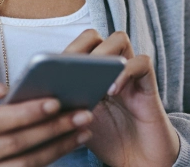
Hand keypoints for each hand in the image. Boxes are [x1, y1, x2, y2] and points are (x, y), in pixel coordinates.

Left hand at [63, 30, 179, 166]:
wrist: (137, 159)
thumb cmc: (107, 139)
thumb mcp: (77, 122)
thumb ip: (64, 105)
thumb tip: (41, 93)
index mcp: (90, 73)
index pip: (74, 46)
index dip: (61, 52)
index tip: (50, 71)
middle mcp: (109, 67)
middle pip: (94, 36)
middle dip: (80, 47)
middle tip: (71, 69)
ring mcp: (129, 72)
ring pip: (119, 39)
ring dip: (103, 53)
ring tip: (93, 75)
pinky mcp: (148, 83)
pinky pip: (141, 62)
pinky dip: (125, 72)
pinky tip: (113, 90)